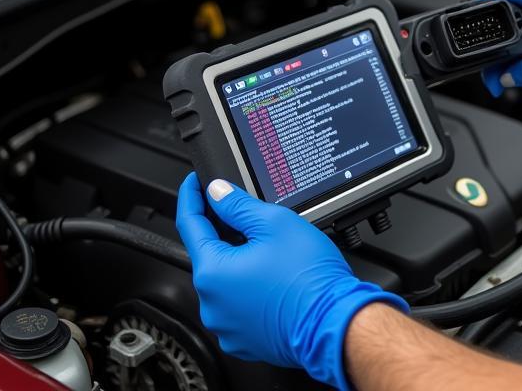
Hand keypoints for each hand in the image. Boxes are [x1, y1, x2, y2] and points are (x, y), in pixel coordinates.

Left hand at [176, 173, 406, 389]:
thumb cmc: (309, 277)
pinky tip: (272, 278)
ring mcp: (226, 324)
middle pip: (209, 254)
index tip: (194, 183)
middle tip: (250, 216)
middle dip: (225, 232)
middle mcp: (211, 303)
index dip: (192, 197)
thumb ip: (238, 205)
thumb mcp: (274, 223)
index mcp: (213, 272)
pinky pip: (237, 304)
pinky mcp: (243, 338)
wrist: (332, 321)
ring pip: (225, 280)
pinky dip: (249, 288)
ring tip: (272, 252)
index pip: (189, 224)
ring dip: (239, 261)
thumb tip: (218, 192)